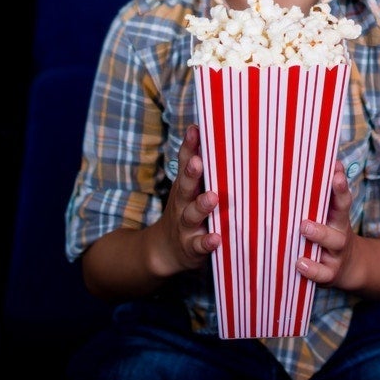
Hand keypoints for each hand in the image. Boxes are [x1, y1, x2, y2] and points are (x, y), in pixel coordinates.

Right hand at [152, 123, 220, 277]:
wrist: (164, 250)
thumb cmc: (184, 210)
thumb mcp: (187, 188)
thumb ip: (198, 164)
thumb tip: (209, 131)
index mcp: (184, 186)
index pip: (185, 162)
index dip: (189, 146)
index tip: (196, 129)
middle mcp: (182, 203)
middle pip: (185, 186)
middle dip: (191, 173)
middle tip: (198, 162)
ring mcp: (185, 226)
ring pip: (192, 215)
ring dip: (201, 206)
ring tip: (211, 198)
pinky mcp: (191, 248)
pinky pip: (199, 245)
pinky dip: (206, 242)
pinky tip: (215, 238)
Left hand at [298, 162, 356, 289]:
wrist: (348, 267)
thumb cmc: (330, 233)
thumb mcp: (331, 215)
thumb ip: (325, 193)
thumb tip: (327, 162)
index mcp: (338, 216)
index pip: (342, 198)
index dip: (340, 186)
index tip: (336, 173)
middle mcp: (340, 232)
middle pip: (342, 217)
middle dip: (334, 204)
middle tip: (318, 189)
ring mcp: (336, 253)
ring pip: (333, 243)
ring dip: (319, 234)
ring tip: (304, 228)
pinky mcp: (330, 273)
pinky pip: (322, 273)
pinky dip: (312, 269)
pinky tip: (300, 262)